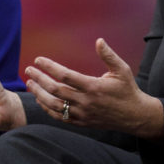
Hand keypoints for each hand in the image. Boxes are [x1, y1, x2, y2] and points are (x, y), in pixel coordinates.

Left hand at [25, 38, 163, 139]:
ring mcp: (82, 114)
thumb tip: (99, 40)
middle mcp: (86, 102)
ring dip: (39, 94)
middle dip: (39, 79)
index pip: (65, 75)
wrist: (134, 116)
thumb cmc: (128, 90)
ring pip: (54, 105)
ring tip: (30, 83)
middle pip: (55, 90)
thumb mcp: (122, 70)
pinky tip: (40, 99)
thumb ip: (109, 55)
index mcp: (94, 87)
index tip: (38, 59)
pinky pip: (59, 117)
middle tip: (28, 70)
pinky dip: (47, 108)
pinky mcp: (81, 123)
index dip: (49, 67)